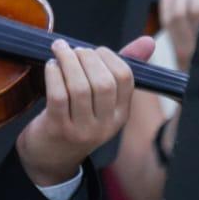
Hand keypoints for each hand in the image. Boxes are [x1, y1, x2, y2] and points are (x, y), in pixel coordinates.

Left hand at [16, 37, 155, 186]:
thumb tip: (148, 40)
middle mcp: (105, 125)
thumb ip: (119, 70)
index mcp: (120, 115)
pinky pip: (58, 96)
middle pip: (103, 82)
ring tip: (59, 51)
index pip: (126, 79)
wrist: (50, 159)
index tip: (94, 50)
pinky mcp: (58, 129)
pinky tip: (50, 66)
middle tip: (73, 49)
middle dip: (87, 58)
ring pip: (80, 88)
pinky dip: (53, 75)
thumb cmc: (76, 120)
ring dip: (68, 62)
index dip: (110, 57)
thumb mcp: (101, 101)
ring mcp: (82, 129)